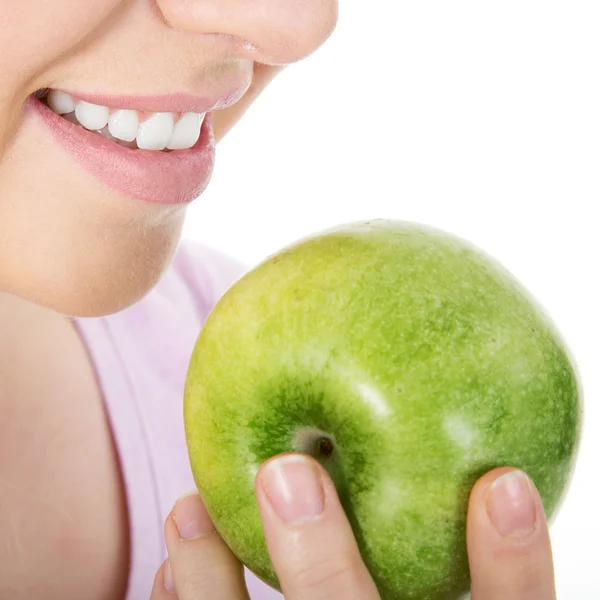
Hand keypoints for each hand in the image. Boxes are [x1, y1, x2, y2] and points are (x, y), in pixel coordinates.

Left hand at [150, 457, 555, 598]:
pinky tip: (173, 569)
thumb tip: (460, 446)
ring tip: (187, 506)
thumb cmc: (395, 588)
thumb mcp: (434, 571)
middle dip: (324, 565)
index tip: (501, 483)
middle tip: (286, 474)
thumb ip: (438, 527)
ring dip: (215, 586)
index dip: (516, 563)